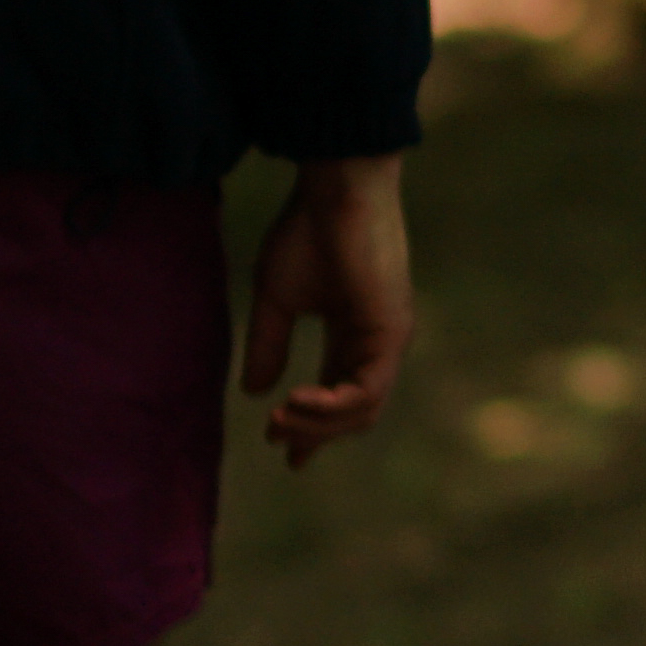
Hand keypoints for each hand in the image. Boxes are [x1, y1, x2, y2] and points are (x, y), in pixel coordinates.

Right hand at [243, 154, 416, 462]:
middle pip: (353, 413)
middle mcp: (376, 344)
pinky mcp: (391, 333)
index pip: (339, 395)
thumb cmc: (308, 231)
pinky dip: (331, 406)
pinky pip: (366, 391)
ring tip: (280, 420)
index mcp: (353, 336)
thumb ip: (268, 345)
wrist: (335, 189)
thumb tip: (254, 393)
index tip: (285, 456)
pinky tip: (296, 401)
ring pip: (361, 410)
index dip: (312, 429)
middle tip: (274, 436)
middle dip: (312, 433)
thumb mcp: (276, 299)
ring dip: (317, 425)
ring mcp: (388, 340)